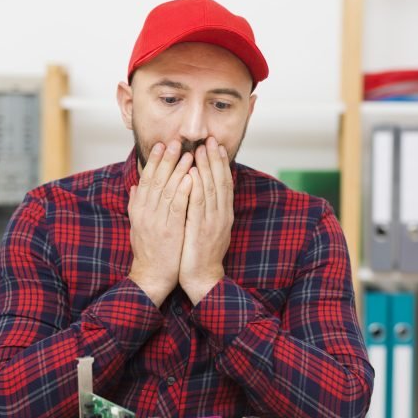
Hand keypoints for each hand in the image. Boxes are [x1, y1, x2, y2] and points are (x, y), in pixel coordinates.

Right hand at [128, 141, 192, 306]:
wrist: (152, 276)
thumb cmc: (149, 251)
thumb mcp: (138, 226)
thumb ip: (136, 205)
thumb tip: (135, 187)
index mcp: (139, 210)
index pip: (147, 180)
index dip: (154, 161)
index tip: (162, 145)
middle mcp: (146, 213)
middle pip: (157, 180)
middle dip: (167, 159)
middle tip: (176, 141)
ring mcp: (157, 222)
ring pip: (168, 190)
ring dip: (178, 170)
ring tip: (188, 153)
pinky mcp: (170, 231)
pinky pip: (177, 208)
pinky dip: (183, 191)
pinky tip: (190, 177)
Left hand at [179, 137, 233, 304]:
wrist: (202, 278)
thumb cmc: (201, 253)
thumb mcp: (207, 229)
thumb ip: (205, 210)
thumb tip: (201, 192)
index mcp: (223, 215)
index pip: (224, 184)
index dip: (220, 164)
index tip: (216, 146)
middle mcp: (221, 216)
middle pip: (219, 182)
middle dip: (214, 159)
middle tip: (210, 139)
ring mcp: (213, 223)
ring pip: (210, 189)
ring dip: (206, 168)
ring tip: (201, 149)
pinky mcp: (201, 230)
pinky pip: (198, 205)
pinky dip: (197, 188)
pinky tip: (193, 173)